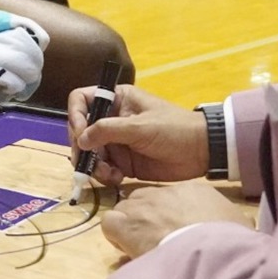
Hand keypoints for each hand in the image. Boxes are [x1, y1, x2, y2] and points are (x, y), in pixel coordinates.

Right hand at [69, 83, 207, 184]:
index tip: (81, 135)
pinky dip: (105, 175)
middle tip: (88, 162)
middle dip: (82, 148)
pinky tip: (118, 178)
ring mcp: (117, 142)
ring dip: (94, 165)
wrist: (202, 152)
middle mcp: (112, 119)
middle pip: (81, 131)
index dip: (75, 116)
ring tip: (108, 174)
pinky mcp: (124, 162)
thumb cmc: (174, 129)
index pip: (82, 100)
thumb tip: (81, 140)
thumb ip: (108, 130)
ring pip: (90, 153)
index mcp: (116, 100)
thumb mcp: (140, 127)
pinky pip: (104, 169)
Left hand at [100, 183, 247, 258]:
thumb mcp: (238, 223)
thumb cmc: (229, 239)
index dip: (168, 217)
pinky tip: (127, 248)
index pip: (171, 199)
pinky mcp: (127, 223)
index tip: (174, 233)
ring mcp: (143, 206)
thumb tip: (234, 227)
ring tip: (141, 246)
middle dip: (146, 219)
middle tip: (155, 241)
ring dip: (130, 226)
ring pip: (125, 210)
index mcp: (193, 191)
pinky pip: (110, 223)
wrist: (212, 250)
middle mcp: (164, 193)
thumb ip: (228, 220)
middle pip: (145, 201)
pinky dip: (115, 235)